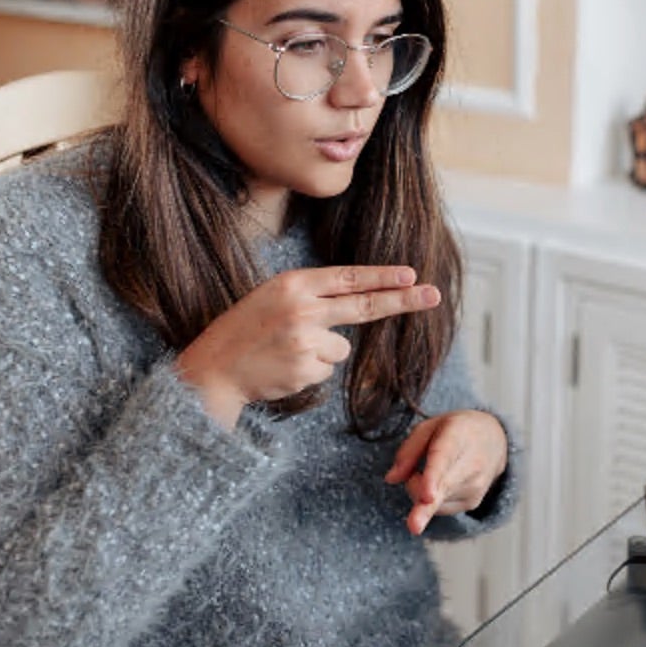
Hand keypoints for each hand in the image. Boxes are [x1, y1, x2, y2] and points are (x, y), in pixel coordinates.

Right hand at [176, 266, 441, 428]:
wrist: (212, 370)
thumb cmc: (243, 332)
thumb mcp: (272, 298)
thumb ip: (311, 295)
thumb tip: (360, 299)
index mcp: (292, 284)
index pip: (348, 278)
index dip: (382, 277)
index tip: (411, 274)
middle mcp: (302, 308)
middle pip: (364, 305)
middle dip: (403, 300)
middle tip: (433, 294)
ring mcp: (304, 340)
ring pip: (342, 348)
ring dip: (322, 353)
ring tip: (286, 353)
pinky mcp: (305, 369)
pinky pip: (326, 370)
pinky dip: (310, 372)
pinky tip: (283, 369)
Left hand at [384, 410, 508, 535]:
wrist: (495, 439)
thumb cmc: (456, 431)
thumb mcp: (430, 427)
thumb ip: (408, 451)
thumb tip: (391, 479)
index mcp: (457, 437)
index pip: (442, 460)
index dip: (433, 479)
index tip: (427, 497)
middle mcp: (471, 465)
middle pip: (442, 490)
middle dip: (425, 509)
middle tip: (413, 527)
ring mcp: (474, 487)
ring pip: (433, 501)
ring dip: (419, 491)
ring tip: (430, 468)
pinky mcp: (472, 503)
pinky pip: (439, 508)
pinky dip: (430, 498)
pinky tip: (440, 481)